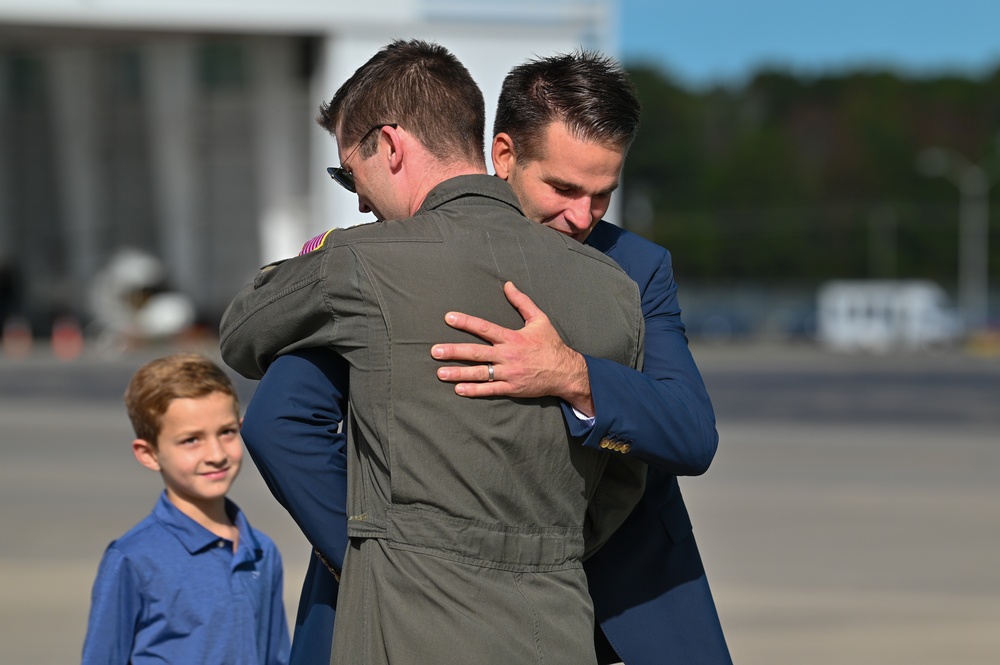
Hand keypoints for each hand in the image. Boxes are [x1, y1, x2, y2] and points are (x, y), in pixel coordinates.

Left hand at [431, 281, 593, 415]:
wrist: (566, 371)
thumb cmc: (551, 344)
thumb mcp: (539, 319)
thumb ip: (522, 302)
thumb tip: (508, 284)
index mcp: (513, 338)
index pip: (485, 328)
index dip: (466, 322)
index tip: (449, 318)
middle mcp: (508, 355)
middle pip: (477, 352)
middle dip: (454, 351)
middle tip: (435, 351)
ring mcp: (509, 373)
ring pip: (480, 373)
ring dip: (459, 373)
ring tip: (440, 372)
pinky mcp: (512, 388)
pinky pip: (490, 390)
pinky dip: (474, 390)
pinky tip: (459, 389)